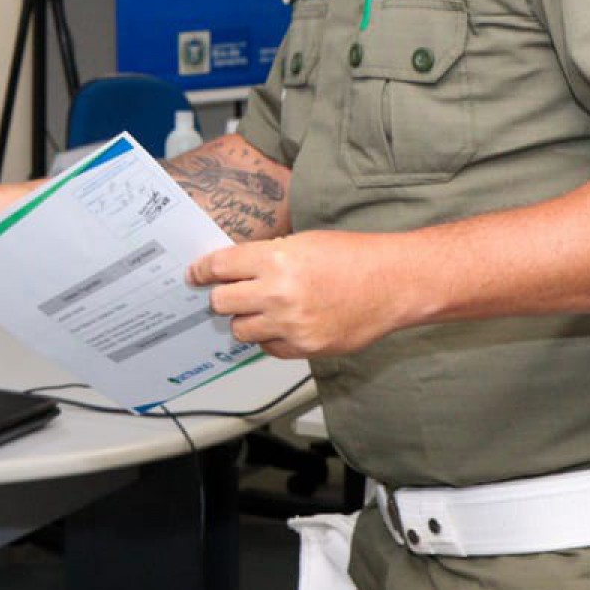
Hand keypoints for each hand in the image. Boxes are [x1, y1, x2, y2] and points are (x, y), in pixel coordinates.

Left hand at [186, 231, 412, 357]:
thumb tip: (232, 269)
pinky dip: (269, 337)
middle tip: (229, 293)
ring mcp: (291, 324)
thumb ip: (266, 257)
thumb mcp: (303, 242)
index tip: (195, 275)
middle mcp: (279, 293)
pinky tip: (283, 323)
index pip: (220, 267)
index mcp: (276, 259)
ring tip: (261, 308)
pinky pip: (268, 348)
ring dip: (244, 319)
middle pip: (221, 302)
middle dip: (222, 296)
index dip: (202, 271)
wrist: (394, 283)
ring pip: (240, 330)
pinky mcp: (305, 348)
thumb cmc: (354, 258)